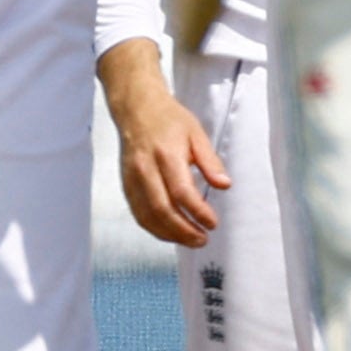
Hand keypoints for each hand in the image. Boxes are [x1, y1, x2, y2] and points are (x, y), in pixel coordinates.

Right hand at [104, 47, 230, 247]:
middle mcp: (145, 169)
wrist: (137, 109)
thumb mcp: (197, 133)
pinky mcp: (126, 185)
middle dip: (183, 230)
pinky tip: (170, 233)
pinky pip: (138, 213)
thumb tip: (224, 185)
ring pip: (147, 216)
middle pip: (162, 209)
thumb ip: (210, 161)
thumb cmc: (169, 120)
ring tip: (190, 241)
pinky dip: (154, 228)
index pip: (182, 192)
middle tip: (203, 239)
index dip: (198, 212)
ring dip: (169, 234)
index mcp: (166, 154)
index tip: (213, 223)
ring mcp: (132, 179)